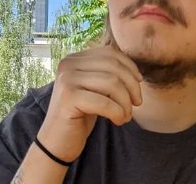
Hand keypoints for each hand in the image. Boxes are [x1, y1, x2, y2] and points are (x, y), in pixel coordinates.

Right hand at [37, 45, 142, 162]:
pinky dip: (118, 112)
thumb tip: (136, 71)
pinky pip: (104, 102)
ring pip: (112, 83)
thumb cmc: (81, 113)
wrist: (56, 143)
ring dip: (125, 102)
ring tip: (126, 115)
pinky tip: (119, 121)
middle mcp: (68, 64)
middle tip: (137, 103)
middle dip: (131, 85)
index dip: (129, 66)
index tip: (139, 81)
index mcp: (75, 58)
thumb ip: (108, 73)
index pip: (110, 53)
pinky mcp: (68, 98)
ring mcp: (67, 80)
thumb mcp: (95, 88)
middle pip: (113, 66)